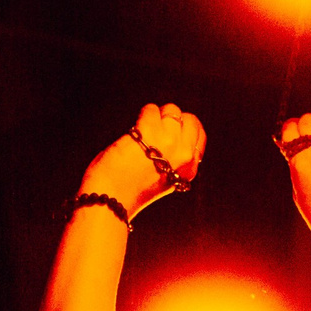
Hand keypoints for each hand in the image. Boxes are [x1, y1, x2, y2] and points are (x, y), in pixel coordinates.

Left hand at [82, 102, 204, 218]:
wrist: (111, 201)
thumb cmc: (130, 192)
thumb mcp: (163, 180)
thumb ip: (172, 160)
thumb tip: (171, 132)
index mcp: (189, 169)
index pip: (199, 136)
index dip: (184, 128)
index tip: (170, 130)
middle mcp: (184, 155)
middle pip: (191, 120)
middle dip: (173, 120)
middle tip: (156, 129)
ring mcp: (169, 141)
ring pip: (172, 110)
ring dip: (156, 116)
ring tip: (143, 131)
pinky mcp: (150, 131)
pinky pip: (151, 109)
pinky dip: (142, 115)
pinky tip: (133, 130)